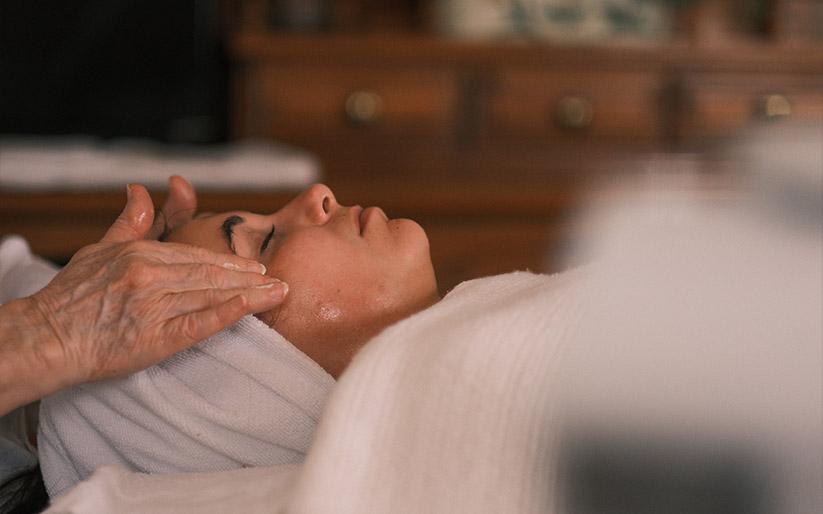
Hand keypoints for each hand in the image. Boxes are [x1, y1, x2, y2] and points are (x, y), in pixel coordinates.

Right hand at [1, 183, 286, 413]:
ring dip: (251, 293)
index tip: (255, 266)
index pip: (197, 256)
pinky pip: (199, 323)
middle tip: (278, 280)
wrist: (44, 338)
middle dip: (249, 277)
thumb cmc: (69, 298)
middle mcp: (151, 276)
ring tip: (279, 293)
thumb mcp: (97, 250)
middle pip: (212, 274)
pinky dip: (228, 313)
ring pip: (213, 294)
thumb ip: (128, 224)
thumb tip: (139, 191)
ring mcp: (155, 306)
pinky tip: (252, 306)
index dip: (229, 262)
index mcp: (141, 255)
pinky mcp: (156, 337)